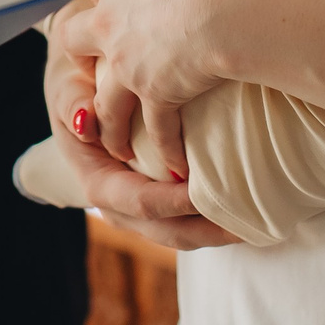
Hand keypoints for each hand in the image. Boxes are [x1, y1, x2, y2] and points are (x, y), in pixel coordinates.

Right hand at [42, 0, 237, 249]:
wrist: (80, 99)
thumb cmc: (78, 90)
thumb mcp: (67, 88)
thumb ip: (72, 101)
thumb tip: (85, 120)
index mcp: (98, 185)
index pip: (142, 201)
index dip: (175, 202)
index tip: (208, 190)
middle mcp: (118, 209)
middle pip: (169, 232)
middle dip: (208, 231)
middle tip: (248, 221)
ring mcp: (139, 214)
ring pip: (183, 236)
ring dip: (217, 233)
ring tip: (257, 223)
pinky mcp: (157, 208)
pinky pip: (187, 225)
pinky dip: (214, 224)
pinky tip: (245, 215)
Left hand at [62, 0, 248, 180]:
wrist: (223, 1)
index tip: (103, 0)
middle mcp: (113, 24)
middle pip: (75, 42)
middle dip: (80, 57)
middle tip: (93, 70)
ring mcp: (130, 65)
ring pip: (106, 102)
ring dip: (110, 123)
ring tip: (118, 143)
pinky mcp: (156, 95)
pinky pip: (159, 132)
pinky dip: (169, 151)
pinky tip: (179, 169)